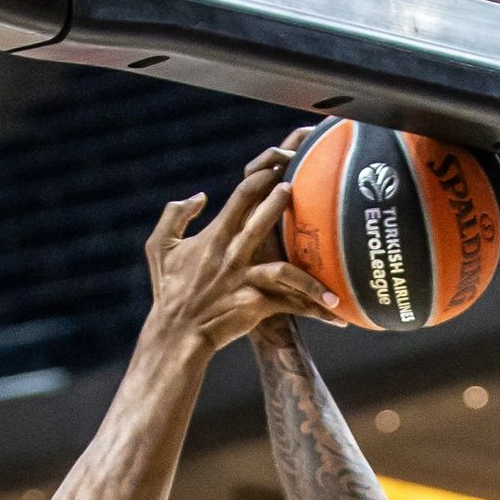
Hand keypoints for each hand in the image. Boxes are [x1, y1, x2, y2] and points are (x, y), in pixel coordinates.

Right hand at [144, 131, 344, 351]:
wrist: (176, 334)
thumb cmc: (168, 289)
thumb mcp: (160, 247)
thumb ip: (175, 215)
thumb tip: (200, 196)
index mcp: (215, 236)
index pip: (242, 196)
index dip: (263, 176)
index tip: (280, 165)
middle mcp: (232, 255)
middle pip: (262, 221)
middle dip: (283, 200)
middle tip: (303, 185)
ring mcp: (244, 281)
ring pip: (284, 270)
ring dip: (310, 268)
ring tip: (333, 261)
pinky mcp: (254, 305)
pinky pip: (291, 305)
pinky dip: (316, 309)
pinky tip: (339, 313)